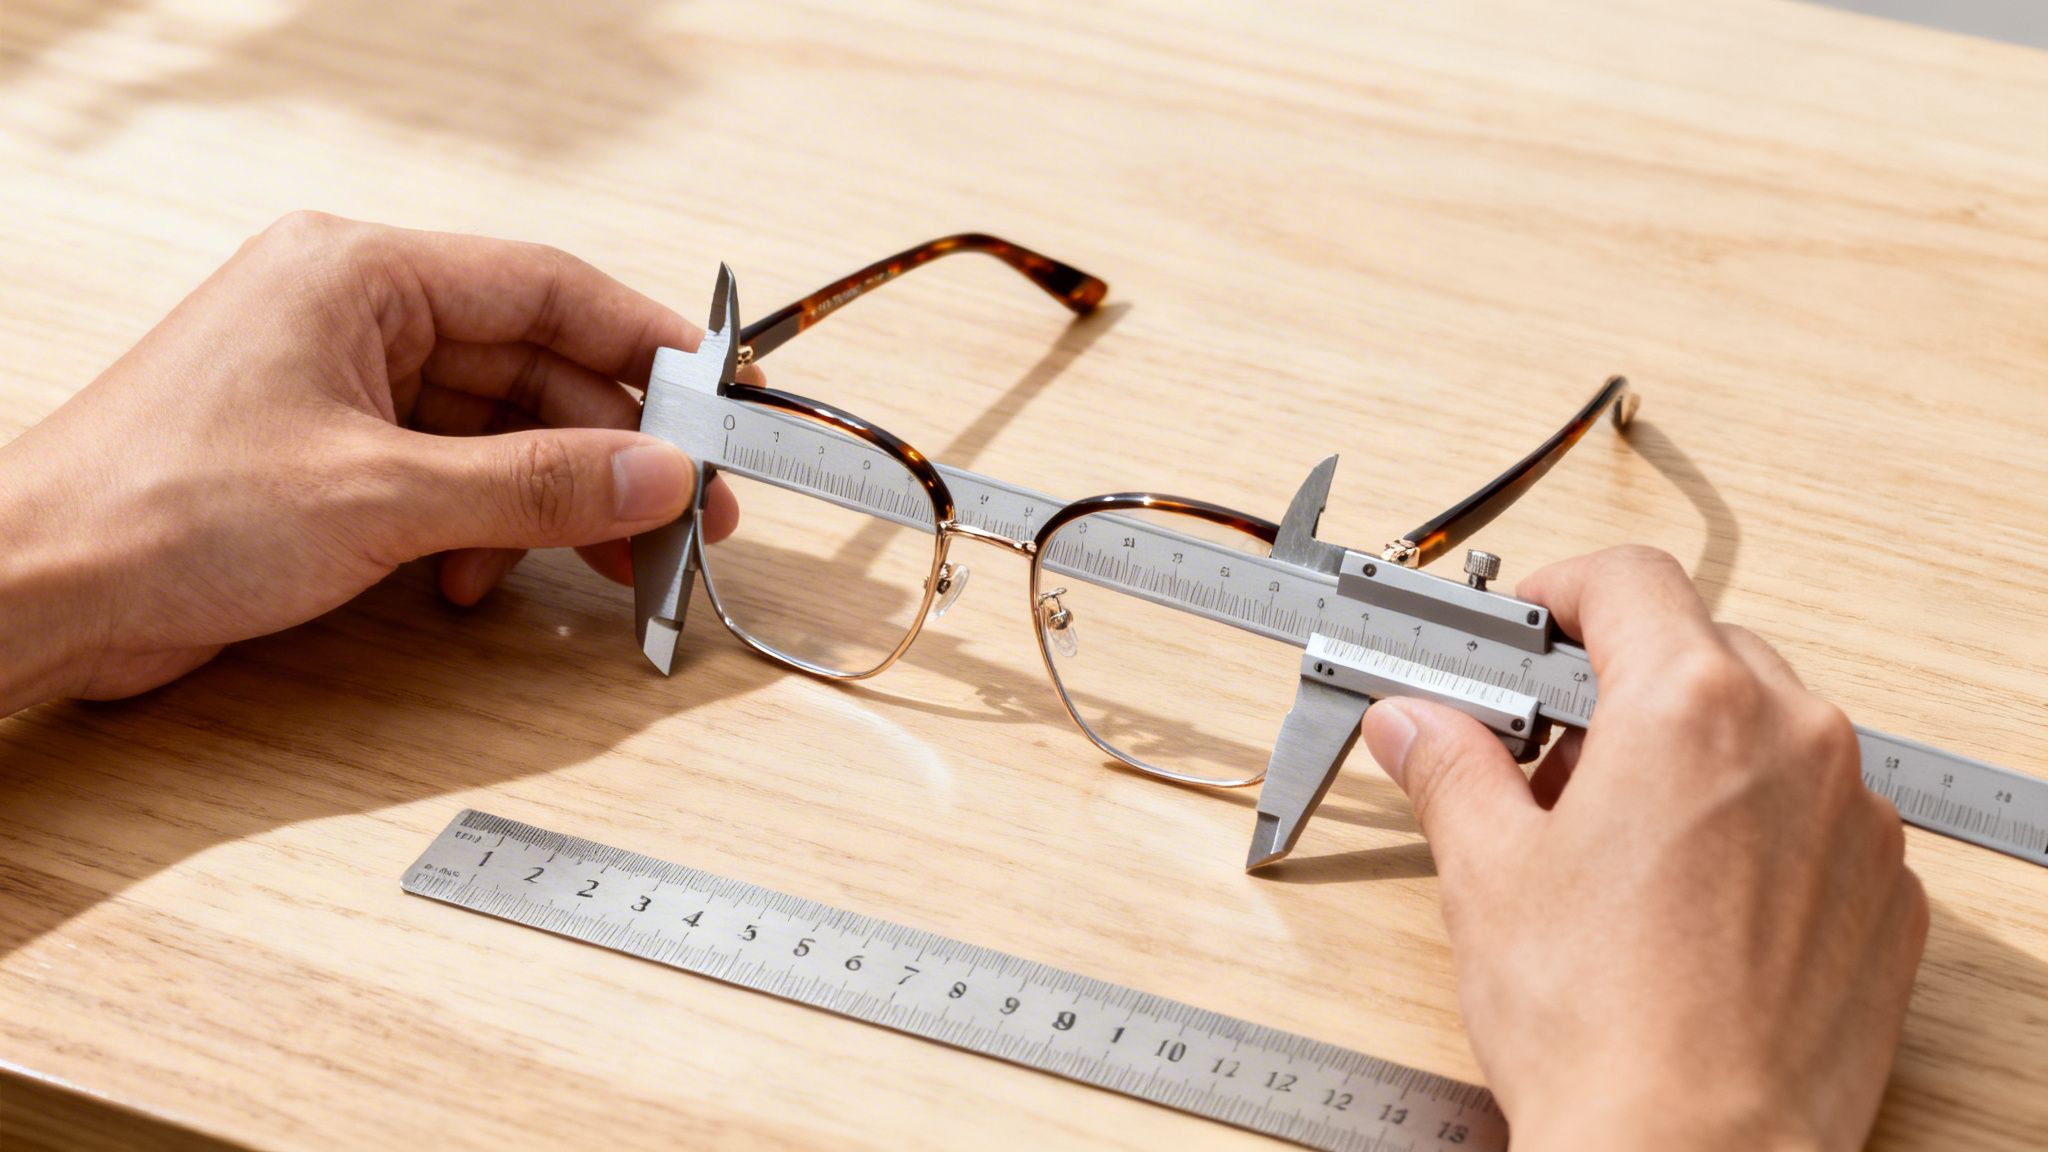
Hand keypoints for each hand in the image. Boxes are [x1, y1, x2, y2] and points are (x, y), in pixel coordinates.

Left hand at [0, 212, 736, 713]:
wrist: (34, 594)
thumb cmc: (155, 511)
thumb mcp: (380, 497)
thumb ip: (534, 485)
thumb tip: (656, 475)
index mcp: (360, 274)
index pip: (547, 287)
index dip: (647, 344)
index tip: (722, 397)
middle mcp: (356, 316)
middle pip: (533, 366)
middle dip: (611, 447)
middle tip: (685, 511)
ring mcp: (342, 388)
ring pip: (498, 431)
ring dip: (554, 500)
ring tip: (613, 560)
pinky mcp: (330, 457)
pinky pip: (450, 477)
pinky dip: (485, 531)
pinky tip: (480, 581)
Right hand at [1360, 546, 1926, 1151]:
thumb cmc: (1602, 1027)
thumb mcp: (1488, 872)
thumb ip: (1450, 768)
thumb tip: (1414, 725)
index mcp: (1690, 708)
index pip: (1627, 581)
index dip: (1560, 594)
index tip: (1527, 633)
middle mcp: (1794, 742)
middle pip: (1698, 652)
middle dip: (1617, 689)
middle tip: (1545, 756)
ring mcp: (1854, 820)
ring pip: (1764, 734)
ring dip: (1687, 757)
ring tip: (1611, 844)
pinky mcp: (1883, 894)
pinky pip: (1817, 817)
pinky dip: (1753, 829)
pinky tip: (1686, 903)